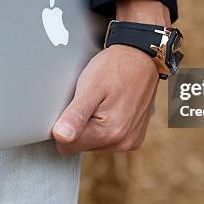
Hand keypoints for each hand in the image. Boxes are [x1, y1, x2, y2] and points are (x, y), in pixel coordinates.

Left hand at [52, 0, 169, 154]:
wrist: (141, 57)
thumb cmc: (116, 67)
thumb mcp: (91, 86)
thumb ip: (76, 114)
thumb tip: (61, 137)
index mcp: (108, 132)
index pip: (67, 146)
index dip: (64, 126)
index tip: (73, 108)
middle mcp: (122, 141)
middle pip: (81, 146)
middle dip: (80, 125)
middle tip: (90, 100)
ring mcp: (130, 141)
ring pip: (95, 143)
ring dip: (93, 125)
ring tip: (101, 101)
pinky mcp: (135, 138)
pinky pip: (109, 139)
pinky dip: (106, 125)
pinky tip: (112, 106)